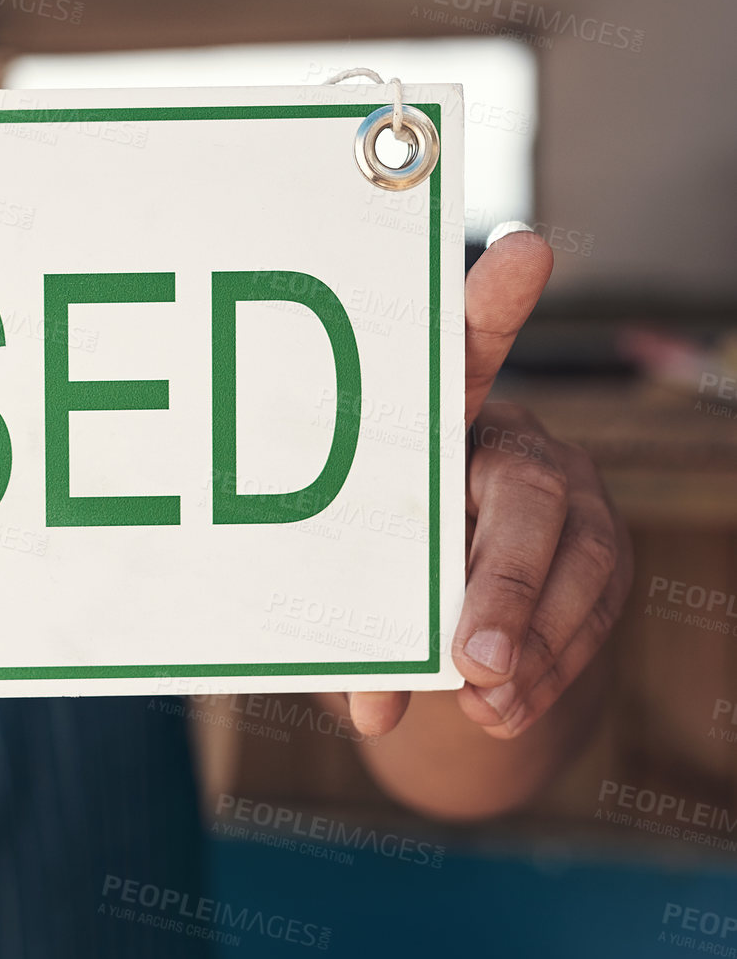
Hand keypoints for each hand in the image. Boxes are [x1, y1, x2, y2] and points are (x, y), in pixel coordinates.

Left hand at [349, 231, 631, 737]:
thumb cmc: (376, 551)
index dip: (495, 302)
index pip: (469, 351)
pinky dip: (550, 665)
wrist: (447, 592)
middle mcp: (514, 441)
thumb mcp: (353, 567)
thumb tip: (369, 708)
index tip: (524, 250)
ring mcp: (570, 494)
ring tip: (482, 703)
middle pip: (526, 495)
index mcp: (439, 416)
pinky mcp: (604, 549)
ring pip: (576, 559)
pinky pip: (596, 607)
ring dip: (528, 642)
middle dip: (500, 582)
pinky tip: (507, 708)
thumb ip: (359, 624)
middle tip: (468, 658)